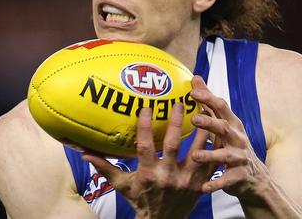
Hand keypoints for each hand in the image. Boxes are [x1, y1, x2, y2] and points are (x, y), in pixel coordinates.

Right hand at [82, 103, 215, 218]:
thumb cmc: (141, 200)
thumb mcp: (122, 186)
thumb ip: (105, 167)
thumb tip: (84, 153)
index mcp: (148, 174)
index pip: (146, 146)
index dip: (146, 126)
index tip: (146, 107)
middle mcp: (168, 176)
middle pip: (174, 144)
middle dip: (177, 121)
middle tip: (179, 101)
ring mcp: (187, 180)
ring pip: (198, 150)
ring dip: (202, 129)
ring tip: (204, 109)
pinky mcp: (201, 183)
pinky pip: (211, 161)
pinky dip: (215, 145)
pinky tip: (218, 129)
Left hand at [189, 76, 270, 200]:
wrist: (255, 177)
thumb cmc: (232, 144)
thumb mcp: (223, 122)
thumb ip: (208, 102)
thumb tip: (195, 78)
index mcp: (232, 124)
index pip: (221, 107)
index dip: (208, 98)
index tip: (192, 92)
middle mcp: (238, 138)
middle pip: (224, 128)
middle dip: (210, 123)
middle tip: (194, 118)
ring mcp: (240, 157)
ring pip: (225, 155)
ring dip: (210, 155)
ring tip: (195, 156)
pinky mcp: (240, 176)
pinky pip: (227, 180)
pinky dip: (216, 184)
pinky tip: (203, 188)